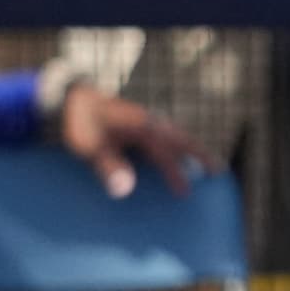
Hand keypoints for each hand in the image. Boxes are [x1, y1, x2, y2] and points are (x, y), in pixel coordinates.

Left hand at [53, 83, 208, 198]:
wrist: (70, 96)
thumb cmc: (79, 124)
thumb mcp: (89, 147)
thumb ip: (107, 167)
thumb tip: (125, 189)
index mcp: (141, 128)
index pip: (165, 154)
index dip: (176, 175)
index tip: (185, 193)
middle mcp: (149, 121)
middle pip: (182, 138)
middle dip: (200, 154)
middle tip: (219, 171)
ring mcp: (145, 117)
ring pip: (176, 132)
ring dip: (191, 146)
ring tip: (205, 162)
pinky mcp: (138, 117)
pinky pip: (165, 130)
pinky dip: (176, 140)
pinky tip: (174, 152)